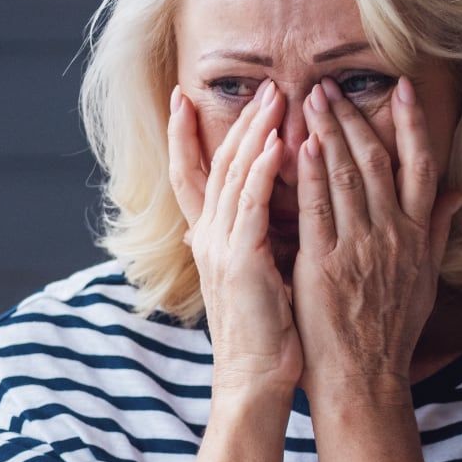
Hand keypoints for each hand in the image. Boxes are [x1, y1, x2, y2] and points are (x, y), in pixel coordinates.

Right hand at [167, 79, 302, 392]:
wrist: (253, 377)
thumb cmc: (262, 330)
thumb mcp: (252, 274)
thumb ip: (251, 238)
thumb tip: (260, 213)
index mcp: (208, 239)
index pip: (190, 175)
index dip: (183, 135)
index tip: (183, 98)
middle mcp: (206, 236)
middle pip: (215, 163)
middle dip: (236, 121)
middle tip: (258, 85)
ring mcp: (220, 246)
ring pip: (233, 175)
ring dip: (254, 132)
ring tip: (274, 97)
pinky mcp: (241, 259)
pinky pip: (251, 204)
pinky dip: (262, 169)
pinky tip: (278, 141)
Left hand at [292, 76, 461, 393]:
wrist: (364, 377)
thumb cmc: (390, 329)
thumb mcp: (426, 278)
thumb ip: (438, 230)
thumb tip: (458, 192)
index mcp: (417, 235)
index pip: (420, 166)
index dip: (411, 124)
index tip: (402, 88)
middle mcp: (393, 234)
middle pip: (375, 162)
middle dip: (353, 118)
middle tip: (330, 85)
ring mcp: (359, 248)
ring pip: (344, 177)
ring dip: (327, 133)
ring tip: (311, 100)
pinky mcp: (325, 265)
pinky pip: (317, 210)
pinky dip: (310, 175)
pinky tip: (300, 145)